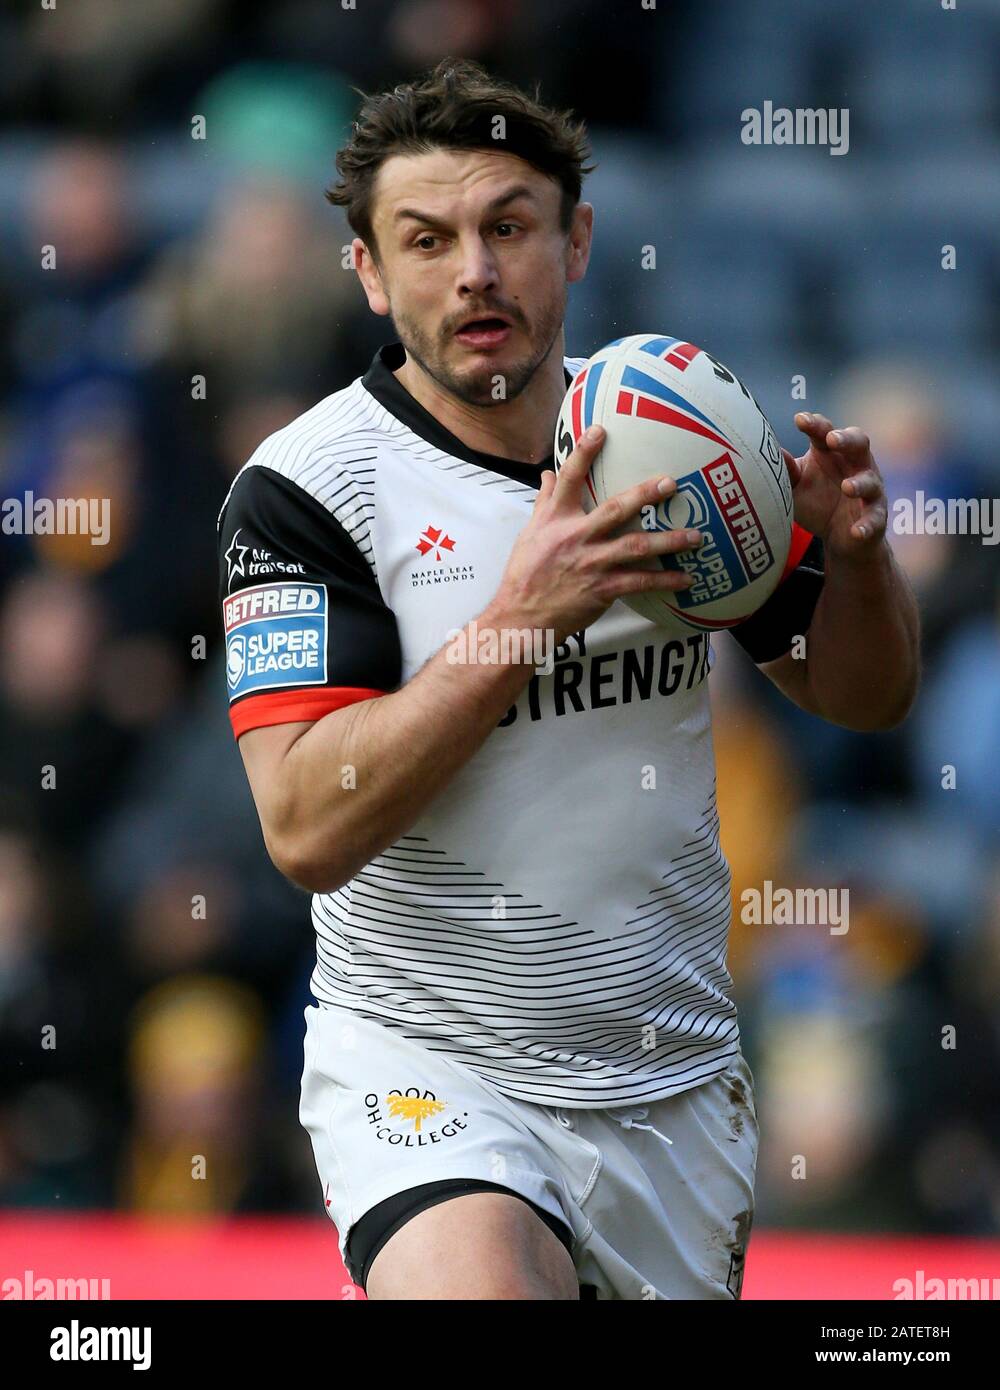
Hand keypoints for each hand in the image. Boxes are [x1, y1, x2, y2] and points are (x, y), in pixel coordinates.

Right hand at [490, 425, 701, 646]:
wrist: (521, 617)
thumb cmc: (525, 574)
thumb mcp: (529, 533)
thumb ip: (544, 502)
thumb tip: (547, 473)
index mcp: (556, 519)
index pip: (568, 480)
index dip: (583, 453)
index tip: (600, 430)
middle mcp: (575, 537)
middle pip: (615, 509)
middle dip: (645, 495)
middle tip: (671, 482)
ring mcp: (591, 563)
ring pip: (635, 547)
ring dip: (668, 541)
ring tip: (695, 536)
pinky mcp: (602, 590)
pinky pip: (639, 582)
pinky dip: (664, 581)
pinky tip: (686, 579)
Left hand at [781, 412, 887, 559]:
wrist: (839, 537)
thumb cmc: (817, 501)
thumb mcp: (795, 486)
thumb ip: (786, 471)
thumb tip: (768, 452)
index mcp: (832, 453)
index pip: (825, 432)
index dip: (815, 425)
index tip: (800, 419)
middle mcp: (855, 465)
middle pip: (858, 443)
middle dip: (847, 439)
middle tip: (832, 439)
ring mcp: (869, 490)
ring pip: (870, 481)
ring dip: (860, 483)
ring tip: (847, 487)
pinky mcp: (876, 516)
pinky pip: (875, 519)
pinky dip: (866, 525)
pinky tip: (856, 531)